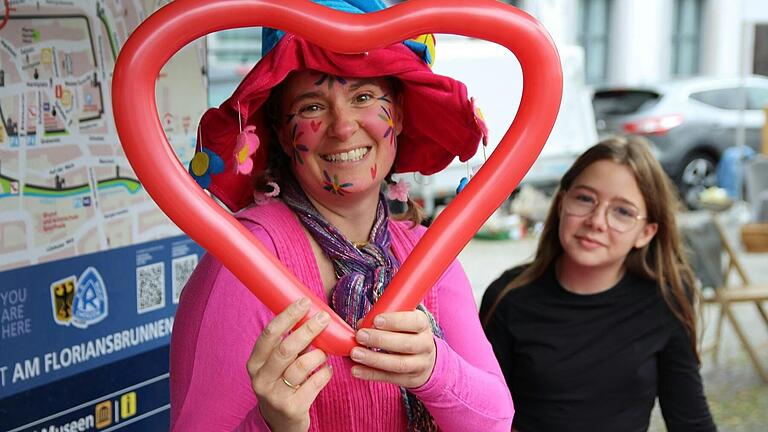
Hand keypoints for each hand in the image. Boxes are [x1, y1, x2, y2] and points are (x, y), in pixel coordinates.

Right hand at [246, 298, 332, 431]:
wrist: (280, 422)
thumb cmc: (281, 384)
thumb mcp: (275, 365)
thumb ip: (286, 344)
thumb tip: (309, 315)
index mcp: (254, 363)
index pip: (269, 334)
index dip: (288, 316)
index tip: (304, 302)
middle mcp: (261, 379)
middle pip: (287, 348)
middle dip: (308, 330)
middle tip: (323, 318)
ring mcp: (276, 395)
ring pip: (302, 365)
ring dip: (318, 354)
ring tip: (324, 352)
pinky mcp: (293, 407)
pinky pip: (315, 382)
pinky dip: (325, 372)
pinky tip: (326, 369)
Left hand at [350, 311, 436, 387]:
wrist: (424, 358)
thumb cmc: (407, 334)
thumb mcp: (402, 322)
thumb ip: (384, 320)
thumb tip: (362, 323)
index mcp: (423, 325)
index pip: (414, 322)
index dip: (395, 321)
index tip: (376, 320)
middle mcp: (425, 345)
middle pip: (406, 344)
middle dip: (380, 339)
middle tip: (360, 335)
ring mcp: (419, 364)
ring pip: (398, 364)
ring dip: (374, 359)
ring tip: (355, 353)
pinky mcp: (409, 379)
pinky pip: (389, 377)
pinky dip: (370, 374)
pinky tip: (356, 369)